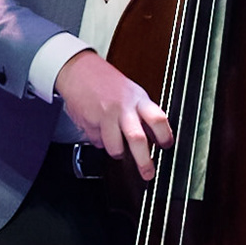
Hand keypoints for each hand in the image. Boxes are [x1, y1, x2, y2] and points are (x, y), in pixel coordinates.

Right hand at [54, 50, 171, 180]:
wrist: (78, 70)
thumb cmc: (108, 83)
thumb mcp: (133, 93)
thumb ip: (144, 113)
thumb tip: (158, 137)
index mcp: (138, 99)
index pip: (157, 118)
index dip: (165, 135)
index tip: (166, 145)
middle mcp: (122, 108)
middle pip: (137, 139)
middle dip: (144, 161)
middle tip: (148, 173)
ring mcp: (105, 116)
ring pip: (115, 147)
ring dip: (117, 152)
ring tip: (118, 147)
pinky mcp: (88, 123)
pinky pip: (97, 142)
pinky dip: (100, 141)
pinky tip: (99, 128)